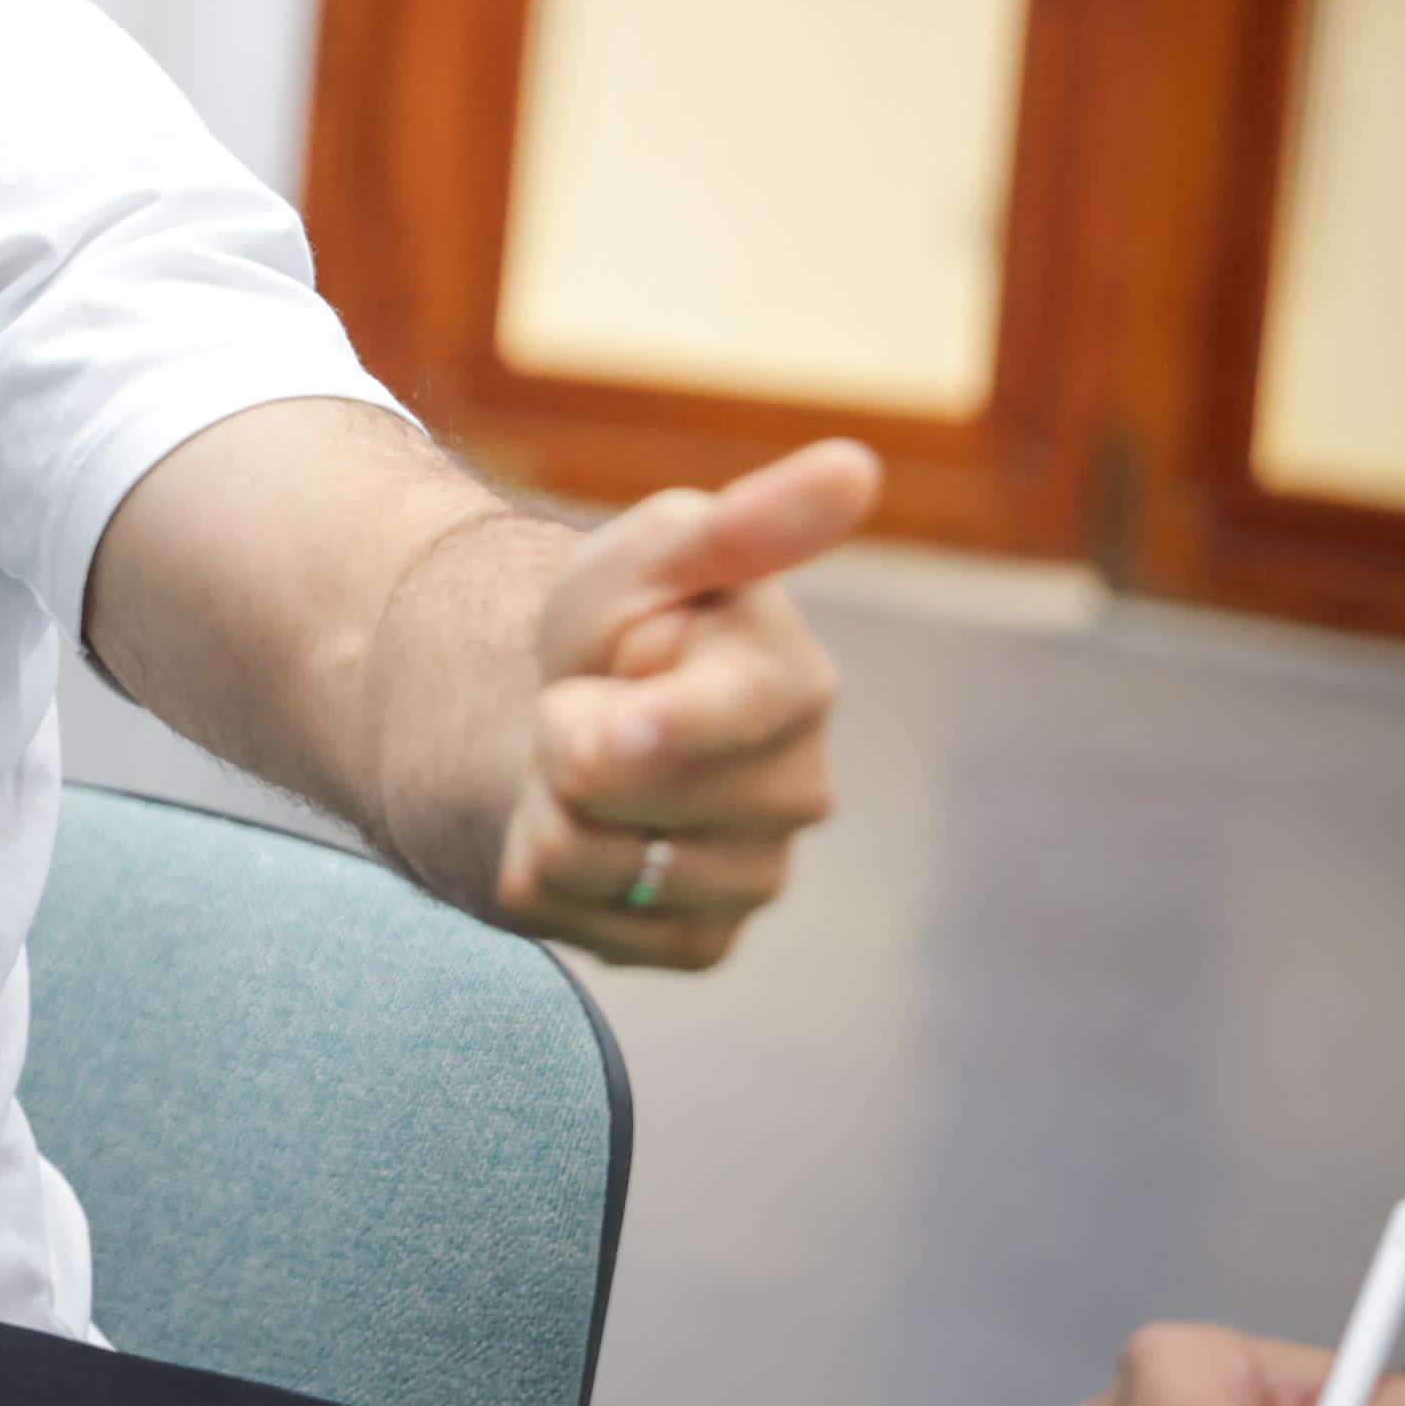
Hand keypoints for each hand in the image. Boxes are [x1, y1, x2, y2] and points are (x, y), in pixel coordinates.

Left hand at [489, 438, 877, 967]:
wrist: (581, 715)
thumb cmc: (627, 619)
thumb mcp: (654, 550)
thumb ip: (743, 526)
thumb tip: (856, 466)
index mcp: (794, 683)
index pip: (715, 720)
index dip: (640, 720)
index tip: (600, 696)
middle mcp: (798, 789)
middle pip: (611, 786)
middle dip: (562, 736)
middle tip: (588, 703)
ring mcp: (756, 873)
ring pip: (586, 859)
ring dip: (548, 806)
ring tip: (587, 765)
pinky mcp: (704, 939)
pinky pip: (579, 924)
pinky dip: (548, 873)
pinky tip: (588, 829)